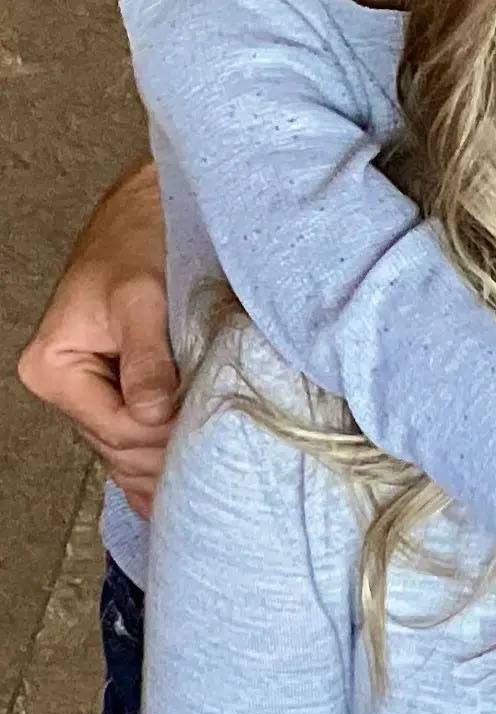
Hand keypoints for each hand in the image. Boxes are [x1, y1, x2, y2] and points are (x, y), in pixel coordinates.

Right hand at [15, 161, 175, 515]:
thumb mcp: (140, 300)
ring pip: (126, 449)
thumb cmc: (137, 248)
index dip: (162, 441)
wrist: (142, 218)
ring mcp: (88, 393)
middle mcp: (64, 387)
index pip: (115, 427)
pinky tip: (170, 495)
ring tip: (209, 488)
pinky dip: (152, 463)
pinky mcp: (115, 390)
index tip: (208, 441)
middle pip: (119, 447)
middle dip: (166, 460)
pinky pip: (131, 438)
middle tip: (222, 471)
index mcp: (55, 368)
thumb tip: (154, 415)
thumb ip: (146, 359)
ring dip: (164, 465)